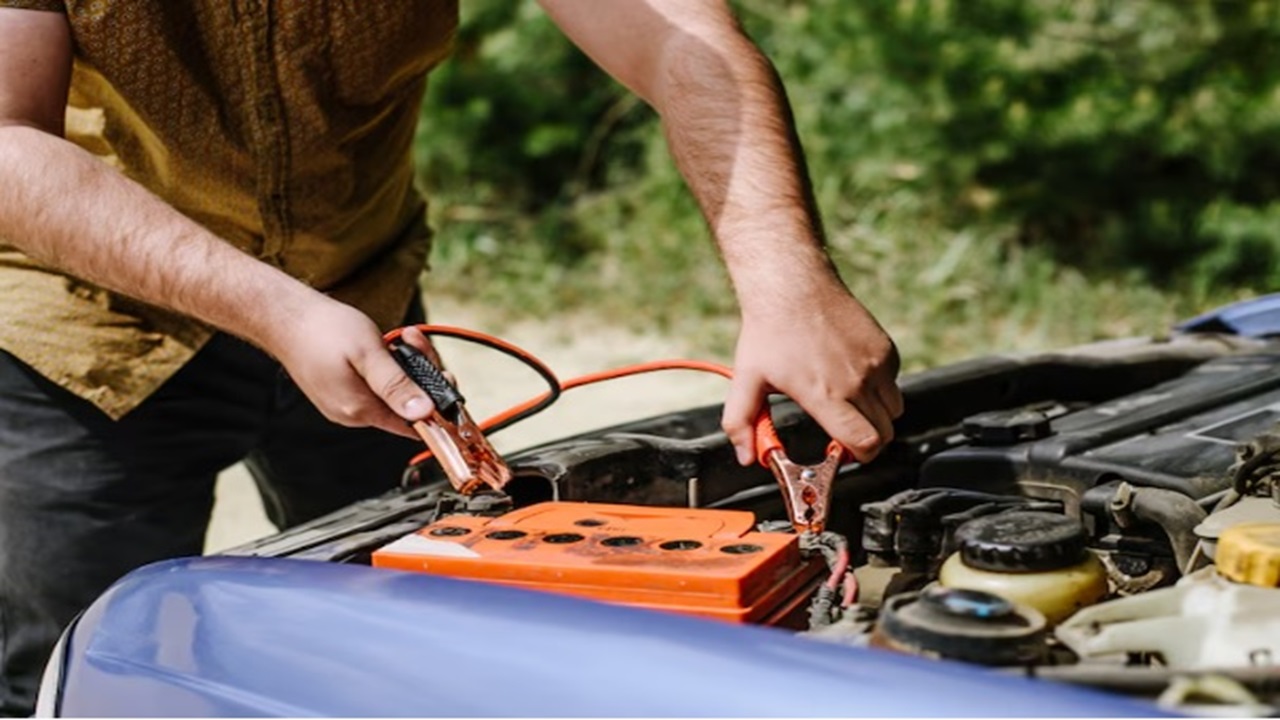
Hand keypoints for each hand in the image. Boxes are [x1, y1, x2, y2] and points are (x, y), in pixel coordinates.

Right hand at [265, 298, 438, 438]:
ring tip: (403, 335)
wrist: (281, 316)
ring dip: (405, 364)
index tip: (444, 377)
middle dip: (420, 372)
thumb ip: (397, 385)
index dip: (435, 404)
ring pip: (393, 391)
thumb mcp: (368, 353)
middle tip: (415, 339)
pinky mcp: (342, 390)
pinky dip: (387, 365)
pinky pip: (376, 384)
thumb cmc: (321, 329)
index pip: (413, 425)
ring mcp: (346, 404)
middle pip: (406, 405)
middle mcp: (353, 414)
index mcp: (360, 410)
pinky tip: (383, 345)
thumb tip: (425, 412)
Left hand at [722, 281, 903, 465]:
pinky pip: (893, 383)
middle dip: (866, 442)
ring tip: (846, 403)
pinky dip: (880, 389)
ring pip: (893, 410)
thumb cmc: (769, 331)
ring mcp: (875, 364)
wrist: (793, 285)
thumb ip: (740, 423)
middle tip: (842, 433)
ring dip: (876, 416)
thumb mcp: (745, 379)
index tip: (841, 454)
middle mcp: (856, 381)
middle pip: (883, 434)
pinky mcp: (886, 348)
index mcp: (824, 395)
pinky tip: (852, 375)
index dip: (858, 457)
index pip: (864, 444)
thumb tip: (746, 456)